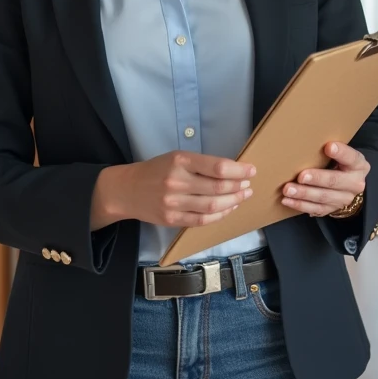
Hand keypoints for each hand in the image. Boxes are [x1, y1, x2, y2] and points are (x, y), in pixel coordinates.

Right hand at [91, 151, 255, 229]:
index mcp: (180, 161)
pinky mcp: (171, 220)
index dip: (238, 170)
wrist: (126, 190)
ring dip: (233, 202)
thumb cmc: (156, 170)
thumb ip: (201, 164)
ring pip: (212, 206)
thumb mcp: (176, 158)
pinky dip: (219, 216)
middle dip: (238, 187)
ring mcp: (173, 203)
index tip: (251, 171)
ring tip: (243, 196)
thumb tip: (232, 171)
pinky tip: (228, 209)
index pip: (217, 167)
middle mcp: (176, 182)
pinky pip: (202, 220)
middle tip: (249, 185)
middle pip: (218, 188)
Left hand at [281, 142, 368, 216]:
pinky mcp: (332, 209)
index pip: (351, 157)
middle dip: (317, 179)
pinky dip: (300, 205)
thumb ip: (331, 149)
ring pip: (323, 197)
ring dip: (304, 194)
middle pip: (335, 181)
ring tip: (288, 189)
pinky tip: (288, 200)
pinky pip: (315, 209)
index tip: (329, 146)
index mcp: (358, 165)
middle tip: (301, 176)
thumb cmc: (339, 163)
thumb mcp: (341, 154)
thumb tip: (306, 140)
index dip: (341, 153)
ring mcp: (344, 199)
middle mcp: (354, 184)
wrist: (348, 185)